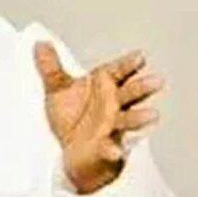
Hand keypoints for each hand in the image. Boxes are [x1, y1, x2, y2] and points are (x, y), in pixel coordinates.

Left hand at [33, 43, 163, 193]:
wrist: (71, 152)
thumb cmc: (73, 119)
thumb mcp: (58, 90)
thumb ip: (51, 67)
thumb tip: (40, 44)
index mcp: (104, 87)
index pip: (118, 72)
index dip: (129, 65)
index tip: (140, 57)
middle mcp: (113, 105)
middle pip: (129, 94)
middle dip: (142, 88)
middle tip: (156, 81)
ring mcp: (112, 127)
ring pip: (128, 120)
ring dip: (139, 117)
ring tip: (152, 115)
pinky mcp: (105, 147)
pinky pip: (110, 149)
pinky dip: (112, 150)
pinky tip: (114, 152)